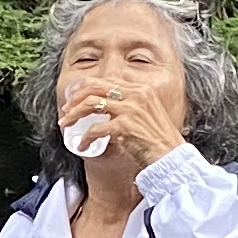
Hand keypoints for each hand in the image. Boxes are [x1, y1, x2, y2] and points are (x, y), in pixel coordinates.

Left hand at [69, 76, 188, 169]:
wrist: (171, 157)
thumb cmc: (159, 141)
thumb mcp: (146, 113)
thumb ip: (130, 105)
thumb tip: (104, 106)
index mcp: (141, 89)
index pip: (106, 80)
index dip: (85, 87)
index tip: (73, 98)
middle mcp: (136, 94)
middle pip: (95, 87)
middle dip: (75, 99)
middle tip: (65, 111)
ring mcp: (131, 109)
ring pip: (91, 104)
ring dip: (74, 115)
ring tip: (66, 126)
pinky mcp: (126, 126)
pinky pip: (96, 129)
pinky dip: (85, 138)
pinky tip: (82, 146)